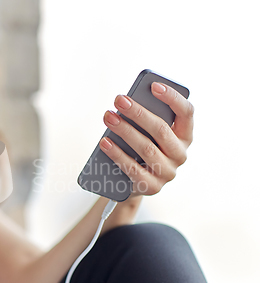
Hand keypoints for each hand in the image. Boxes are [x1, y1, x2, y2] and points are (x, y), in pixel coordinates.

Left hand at [100, 82, 193, 197]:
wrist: (130, 183)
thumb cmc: (138, 149)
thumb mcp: (145, 133)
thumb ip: (143, 119)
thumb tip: (127, 104)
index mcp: (184, 136)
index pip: (186, 112)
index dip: (172, 97)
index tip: (153, 86)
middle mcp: (180, 154)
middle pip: (161, 129)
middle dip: (138, 113)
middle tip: (119, 100)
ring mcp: (168, 173)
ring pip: (146, 148)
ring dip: (125, 130)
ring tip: (108, 117)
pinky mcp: (152, 187)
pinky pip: (133, 169)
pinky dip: (117, 154)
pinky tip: (105, 142)